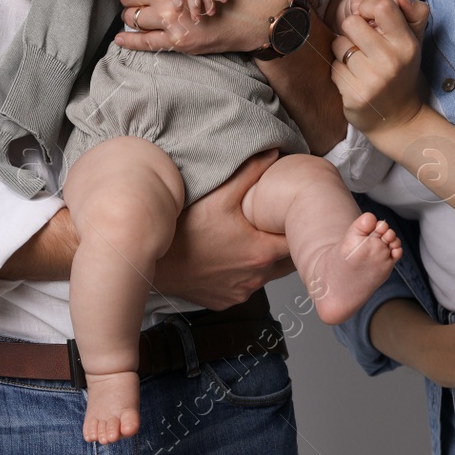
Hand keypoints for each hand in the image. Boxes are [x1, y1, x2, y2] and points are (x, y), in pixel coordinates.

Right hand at [154, 150, 295, 307]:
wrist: (155, 263)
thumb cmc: (184, 232)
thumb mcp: (219, 196)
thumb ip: (251, 173)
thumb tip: (273, 154)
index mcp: (260, 252)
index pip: (298, 243)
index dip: (298, 228)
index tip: (292, 216)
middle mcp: (254, 278)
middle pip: (286, 262)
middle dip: (283, 244)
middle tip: (271, 225)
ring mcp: (240, 292)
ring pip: (265, 275)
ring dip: (262, 259)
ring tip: (249, 238)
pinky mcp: (226, 301)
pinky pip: (245, 287)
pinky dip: (243, 274)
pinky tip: (230, 257)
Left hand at [330, 0, 429, 134]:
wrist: (398, 119)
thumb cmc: (402, 72)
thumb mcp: (415, 41)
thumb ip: (413, 13)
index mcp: (406, 44)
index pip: (381, 5)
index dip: (368, 7)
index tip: (370, 19)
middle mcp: (390, 61)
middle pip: (351, 22)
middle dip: (352, 32)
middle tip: (363, 45)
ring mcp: (371, 80)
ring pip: (338, 45)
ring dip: (343, 53)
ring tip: (359, 65)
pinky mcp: (354, 95)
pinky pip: (333, 68)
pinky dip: (339, 72)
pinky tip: (354, 81)